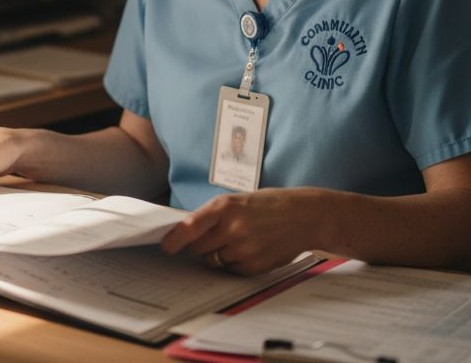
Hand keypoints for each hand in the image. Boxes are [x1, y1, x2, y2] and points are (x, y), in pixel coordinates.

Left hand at [161, 188, 323, 274]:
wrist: (304, 215)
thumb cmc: (267, 206)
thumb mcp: (237, 201)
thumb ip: (212, 216)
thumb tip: (183, 234)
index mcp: (225, 207)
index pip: (190, 227)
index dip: (175, 240)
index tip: (166, 247)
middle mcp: (233, 228)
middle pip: (198, 249)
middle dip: (199, 247)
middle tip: (213, 238)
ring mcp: (245, 248)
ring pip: (214, 261)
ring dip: (218, 254)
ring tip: (239, 240)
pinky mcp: (255, 265)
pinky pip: (231, 270)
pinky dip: (234, 263)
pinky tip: (250, 249)